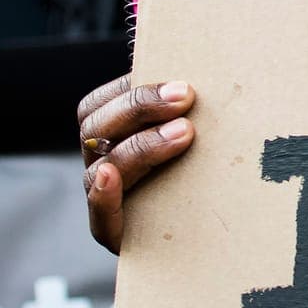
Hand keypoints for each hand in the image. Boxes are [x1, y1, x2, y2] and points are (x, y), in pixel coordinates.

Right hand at [80, 75, 196, 252]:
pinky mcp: (114, 234)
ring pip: (102, 166)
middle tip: (186, 97)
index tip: (173, 79)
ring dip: (141, 145)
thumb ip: (186, 110)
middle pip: (96, 128)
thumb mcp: (192, 140)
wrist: (209, 244)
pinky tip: (111, 176)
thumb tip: (212, 63)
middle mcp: (101, 165)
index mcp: (112, 138)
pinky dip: (102, 194)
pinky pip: (99, 213)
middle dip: (140, 107)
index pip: (99, 104)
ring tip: (184, 133)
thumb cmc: (201, 178)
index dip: (128, 88)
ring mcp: (105, 199)